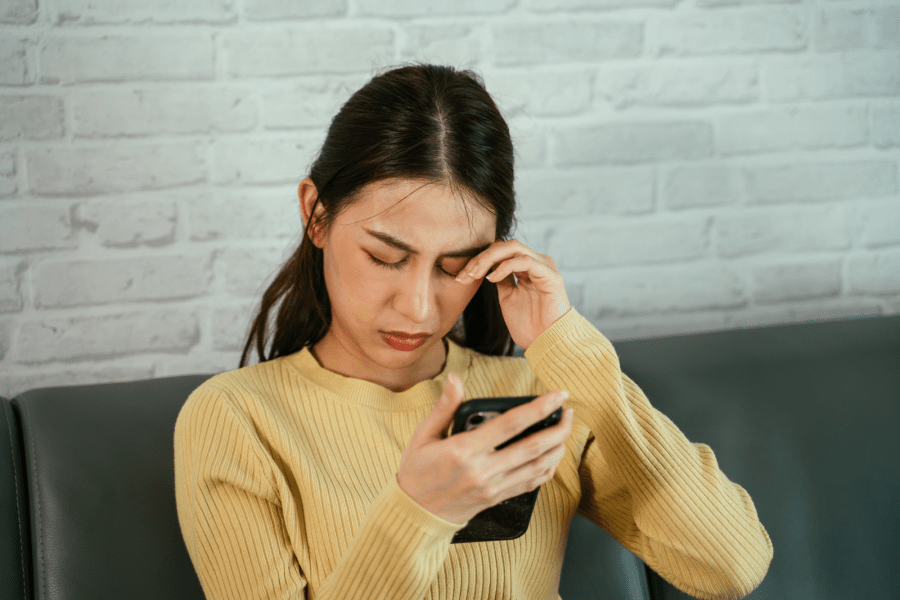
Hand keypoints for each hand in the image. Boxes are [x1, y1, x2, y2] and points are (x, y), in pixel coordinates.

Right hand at [397, 373, 573, 524]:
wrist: (414, 515)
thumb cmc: (416, 472)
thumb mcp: (423, 436)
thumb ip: (445, 407)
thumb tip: (456, 379)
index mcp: (464, 450)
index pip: (511, 424)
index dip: (538, 407)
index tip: (557, 395)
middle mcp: (483, 470)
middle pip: (533, 447)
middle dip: (558, 428)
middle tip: (569, 412)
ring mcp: (492, 487)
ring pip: (538, 467)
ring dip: (557, 448)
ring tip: (564, 430)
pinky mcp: (497, 498)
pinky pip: (530, 483)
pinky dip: (547, 469)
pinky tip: (551, 455)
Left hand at [455, 239, 570, 349]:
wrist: (546, 343)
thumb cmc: (529, 325)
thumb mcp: (507, 297)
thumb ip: (501, 279)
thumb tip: (487, 267)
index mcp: (528, 267)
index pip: (501, 252)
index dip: (478, 261)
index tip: (461, 277)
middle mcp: (537, 262)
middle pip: (504, 246)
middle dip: (480, 258)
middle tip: (465, 274)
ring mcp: (544, 266)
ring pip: (512, 248)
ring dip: (489, 259)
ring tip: (475, 275)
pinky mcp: (550, 274)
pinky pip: (524, 261)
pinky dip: (505, 266)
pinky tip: (492, 278)